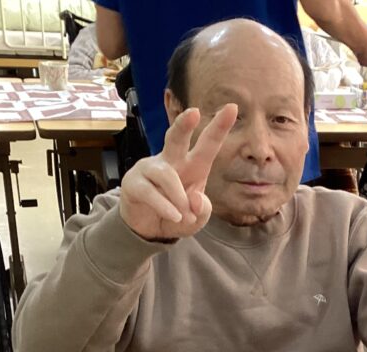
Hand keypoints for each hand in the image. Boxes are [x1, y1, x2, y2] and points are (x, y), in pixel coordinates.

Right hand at [118, 104, 236, 241]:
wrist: (149, 230)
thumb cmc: (177, 216)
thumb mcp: (198, 217)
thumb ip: (202, 209)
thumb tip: (195, 200)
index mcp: (193, 166)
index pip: (208, 144)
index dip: (219, 127)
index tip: (233, 107)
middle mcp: (171, 161)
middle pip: (176, 138)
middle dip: (184, 124)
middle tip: (194, 112)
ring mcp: (150, 169)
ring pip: (167, 176)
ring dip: (179, 198)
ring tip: (184, 216)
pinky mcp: (133, 182)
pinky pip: (151, 192)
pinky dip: (165, 207)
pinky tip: (174, 216)